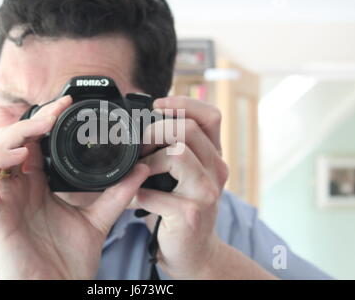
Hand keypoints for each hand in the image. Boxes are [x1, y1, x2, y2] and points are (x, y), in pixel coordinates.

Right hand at [0, 96, 149, 278]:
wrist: (58, 290)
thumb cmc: (70, 260)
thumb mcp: (98, 219)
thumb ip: (117, 193)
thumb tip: (141, 169)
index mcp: (37, 187)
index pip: (34, 144)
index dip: (44, 121)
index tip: (66, 105)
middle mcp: (17, 188)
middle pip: (12, 141)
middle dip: (32, 121)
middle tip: (56, 110)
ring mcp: (2, 199)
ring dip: (15, 134)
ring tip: (41, 128)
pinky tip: (22, 156)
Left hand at [138, 96, 228, 278]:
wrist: (194, 251)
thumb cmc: (182, 208)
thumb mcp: (184, 175)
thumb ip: (174, 149)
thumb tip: (141, 124)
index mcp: (214, 156)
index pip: (210, 116)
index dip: (183, 103)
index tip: (157, 105)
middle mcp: (217, 170)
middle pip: (188, 129)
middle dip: (156, 130)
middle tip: (140, 143)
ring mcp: (207, 192)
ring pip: (177, 154)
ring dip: (150, 160)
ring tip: (140, 172)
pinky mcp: (192, 213)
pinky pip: (156, 193)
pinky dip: (139, 193)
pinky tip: (137, 199)